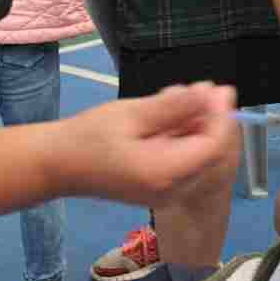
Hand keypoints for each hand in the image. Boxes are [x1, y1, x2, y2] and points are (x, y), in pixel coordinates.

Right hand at [59, 83, 236, 207]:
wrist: (58, 165)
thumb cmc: (88, 137)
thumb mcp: (133, 114)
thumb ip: (174, 106)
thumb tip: (209, 93)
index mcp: (166, 173)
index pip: (212, 147)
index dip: (221, 116)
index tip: (221, 89)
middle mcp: (172, 190)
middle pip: (210, 154)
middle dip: (210, 119)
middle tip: (201, 88)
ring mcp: (166, 193)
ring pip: (198, 157)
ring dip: (196, 125)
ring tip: (178, 96)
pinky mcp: (158, 188)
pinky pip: (183, 162)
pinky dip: (183, 137)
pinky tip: (168, 114)